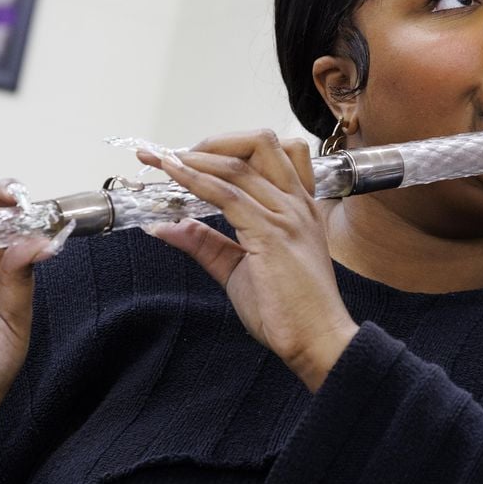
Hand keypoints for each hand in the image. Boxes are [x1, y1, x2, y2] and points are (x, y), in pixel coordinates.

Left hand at [138, 131, 357, 390]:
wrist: (317, 342)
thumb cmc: (289, 312)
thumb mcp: (237, 270)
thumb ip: (206, 244)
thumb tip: (168, 226)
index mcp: (297, 207)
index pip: (268, 154)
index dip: (224, 146)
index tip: (184, 154)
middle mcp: (296, 203)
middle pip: (260, 142)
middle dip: (213, 141)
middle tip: (178, 156)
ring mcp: (287, 215)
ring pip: (238, 165)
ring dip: (194, 158)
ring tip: (165, 161)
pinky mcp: (272, 234)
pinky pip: (228, 195)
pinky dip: (195, 180)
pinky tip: (174, 176)